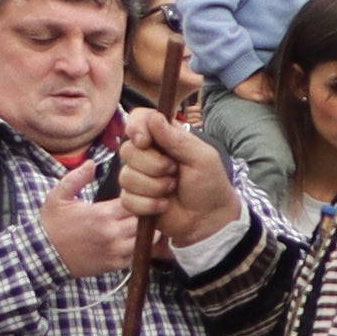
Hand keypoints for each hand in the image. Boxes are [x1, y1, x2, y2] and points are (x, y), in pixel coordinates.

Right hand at [32, 170, 141, 280]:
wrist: (41, 254)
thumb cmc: (50, 224)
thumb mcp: (57, 197)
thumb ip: (76, 178)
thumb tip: (92, 163)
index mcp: (101, 214)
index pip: (137, 202)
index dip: (141, 198)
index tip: (137, 197)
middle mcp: (112, 233)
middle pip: (145, 221)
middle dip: (146, 215)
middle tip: (142, 211)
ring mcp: (115, 250)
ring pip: (146, 240)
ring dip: (146, 232)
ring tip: (137, 225)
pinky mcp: (114, 265)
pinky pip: (138, 255)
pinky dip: (139, 248)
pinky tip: (131, 240)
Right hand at [121, 112, 237, 248]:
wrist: (209, 218)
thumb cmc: (210, 185)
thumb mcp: (202, 158)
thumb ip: (177, 139)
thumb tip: (154, 117)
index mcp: (164, 138)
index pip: (138, 120)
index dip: (136, 127)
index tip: (144, 141)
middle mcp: (146, 154)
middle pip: (127, 150)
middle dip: (154, 165)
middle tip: (175, 172)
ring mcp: (137, 176)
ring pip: (126, 176)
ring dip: (155, 187)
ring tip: (172, 189)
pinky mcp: (132, 198)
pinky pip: (127, 198)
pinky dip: (149, 204)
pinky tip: (164, 205)